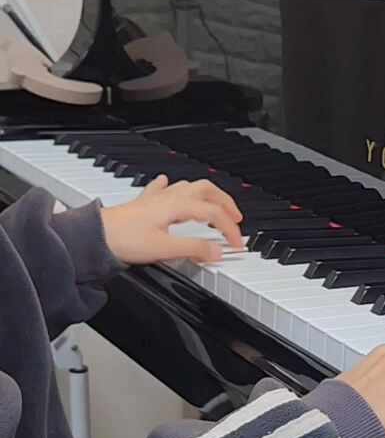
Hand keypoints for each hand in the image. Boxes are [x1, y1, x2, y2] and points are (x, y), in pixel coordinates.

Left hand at [101, 176, 244, 265]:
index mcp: (178, 206)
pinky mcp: (143, 204)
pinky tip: (168, 185)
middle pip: (207, 191)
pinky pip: (162, 188)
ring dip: (206, 195)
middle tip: (236, 219)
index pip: (214, 214)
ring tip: (214, 206)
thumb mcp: (164, 248)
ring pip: (189, 187)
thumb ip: (193, 249)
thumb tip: (217, 252)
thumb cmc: (124, 240)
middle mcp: (169, 197)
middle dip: (225, 203)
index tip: (236, 245)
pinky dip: (172, 187)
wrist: (94, 236)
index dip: (230, 229)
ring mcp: (156, 198)